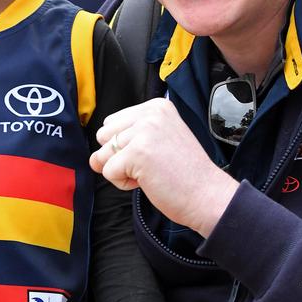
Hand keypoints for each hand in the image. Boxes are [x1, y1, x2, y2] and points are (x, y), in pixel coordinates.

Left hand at [90, 99, 238, 237]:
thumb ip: (128, 138)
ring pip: (103, 154)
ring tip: (150, 172)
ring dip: (121, 170)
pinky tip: (148, 181)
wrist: (208, 195)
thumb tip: (93, 159)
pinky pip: (108, 172)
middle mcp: (150, 114)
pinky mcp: (137, 153)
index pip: (114, 122)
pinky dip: (123, 184)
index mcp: (156, 106)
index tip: (154, 154)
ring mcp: (143, 132)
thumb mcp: (161, 139)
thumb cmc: (185, 174)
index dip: (127, 145)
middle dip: (119, 156)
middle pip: (104, 135)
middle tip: (151, 165)